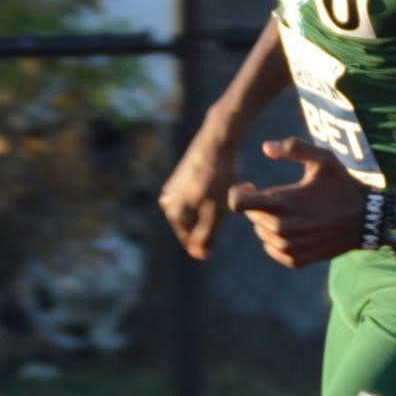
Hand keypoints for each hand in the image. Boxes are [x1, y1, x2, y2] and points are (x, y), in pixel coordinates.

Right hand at [158, 120, 239, 260]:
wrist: (218, 139)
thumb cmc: (218, 176)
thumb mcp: (215, 212)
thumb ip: (205, 236)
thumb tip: (198, 256)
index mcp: (173, 212)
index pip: (191, 241)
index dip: (212, 237)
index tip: (226, 215)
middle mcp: (167, 201)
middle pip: (194, 225)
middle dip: (213, 220)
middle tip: (227, 202)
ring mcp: (173, 187)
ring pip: (198, 209)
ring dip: (214, 206)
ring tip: (227, 192)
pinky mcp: (182, 176)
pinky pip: (199, 195)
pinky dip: (212, 194)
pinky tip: (224, 182)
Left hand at [227, 138, 367, 268]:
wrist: (364, 222)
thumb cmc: (341, 187)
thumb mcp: (323, 159)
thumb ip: (293, 148)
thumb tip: (265, 147)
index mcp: (282, 202)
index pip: (237, 202)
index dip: (238, 192)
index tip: (251, 186)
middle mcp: (281, 228)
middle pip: (251, 216)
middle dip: (259, 205)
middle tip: (282, 197)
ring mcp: (288, 247)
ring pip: (261, 233)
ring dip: (269, 222)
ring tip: (293, 212)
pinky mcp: (295, 260)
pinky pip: (272, 249)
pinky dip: (278, 239)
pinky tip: (297, 228)